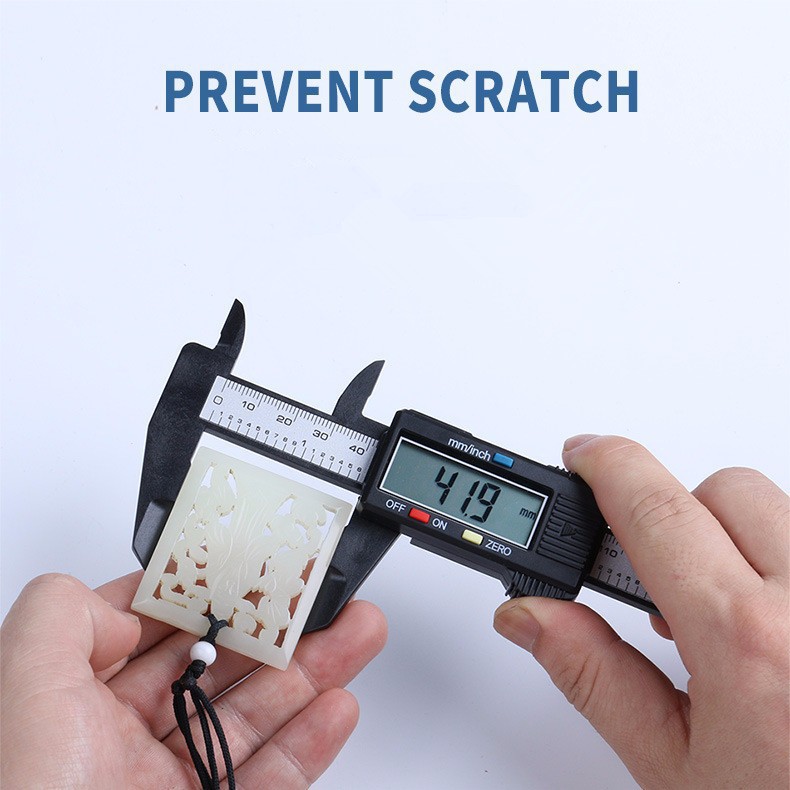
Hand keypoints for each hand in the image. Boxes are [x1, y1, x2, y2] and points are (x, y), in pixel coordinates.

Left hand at [1, 571, 386, 787]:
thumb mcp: (23, 689)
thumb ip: (62, 616)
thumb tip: (127, 607)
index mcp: (76, 703)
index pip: (156, 629)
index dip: (209, 593)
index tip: (255, 566)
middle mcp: (124, 742)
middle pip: (222, 666)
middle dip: (280, 627)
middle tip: (324, 597)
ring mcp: (171, 786)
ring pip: (256, 717)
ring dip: (313, 673)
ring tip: (357, 634)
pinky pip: (272, 779)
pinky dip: (310, 743)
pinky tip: (337, 707)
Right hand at [494, 435, 788, 788]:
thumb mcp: (677, 774)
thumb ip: (593, 677)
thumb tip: (531, 617)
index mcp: (749, 641)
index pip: (653, 505)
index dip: (606, 465)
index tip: (585, 456)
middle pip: (727, 491)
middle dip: (680, 517)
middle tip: (666, 581)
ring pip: (789, 517)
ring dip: (748, 547)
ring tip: (742, 625)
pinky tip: (788, 635)